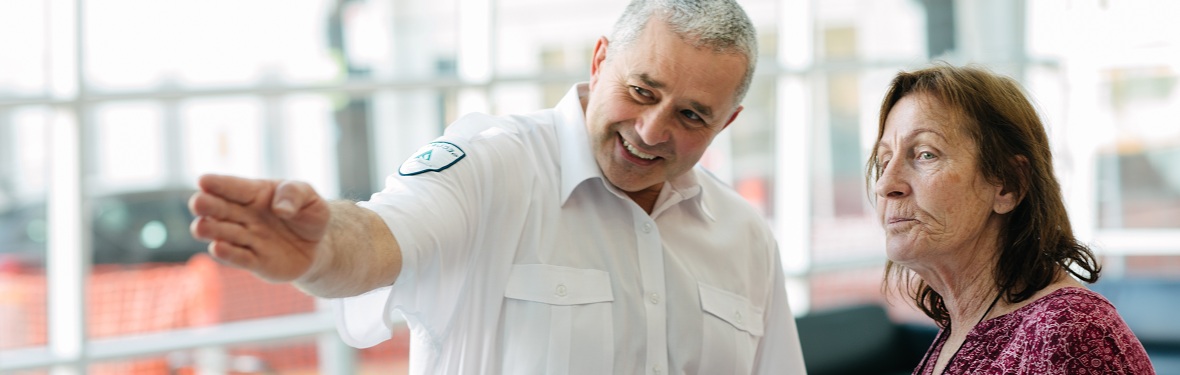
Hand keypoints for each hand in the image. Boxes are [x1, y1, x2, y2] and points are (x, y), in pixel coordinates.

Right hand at [188, 174, 329, 281]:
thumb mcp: (310, 197)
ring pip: (225, 234)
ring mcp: (248, 239)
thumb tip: (280, 208)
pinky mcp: (255, 261)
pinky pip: (240, 258)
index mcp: (255, 194)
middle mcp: (245, 216)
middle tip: (197, 203)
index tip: (203, 181)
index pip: (234, 187)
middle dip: (207, 206)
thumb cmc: (308, 214)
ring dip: (212, 230)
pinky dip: (228, 254)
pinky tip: (217, 248)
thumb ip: (295, 195)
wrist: (318, 245)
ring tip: (200, 227)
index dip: (218, 184)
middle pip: (221, 210)